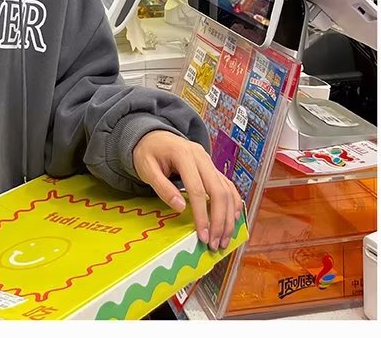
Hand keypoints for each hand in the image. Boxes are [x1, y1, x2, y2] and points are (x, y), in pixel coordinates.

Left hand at [132, 131, 242, 251]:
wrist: (152, 135)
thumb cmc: (147, 152)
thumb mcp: (146, 168)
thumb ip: (162, 187)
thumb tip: (180, 207)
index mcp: (183, 155)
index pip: (198, 189)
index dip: (202, 215)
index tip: (203, 236)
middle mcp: (201, 157)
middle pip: (218, 191)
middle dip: (220, 220)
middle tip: (216, 244)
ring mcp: (209, 161)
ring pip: (226, 190)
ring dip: (229, 216)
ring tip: (224, 239)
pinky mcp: (211, 167)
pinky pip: (227, 185)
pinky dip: (233, 203)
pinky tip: (233, 219)